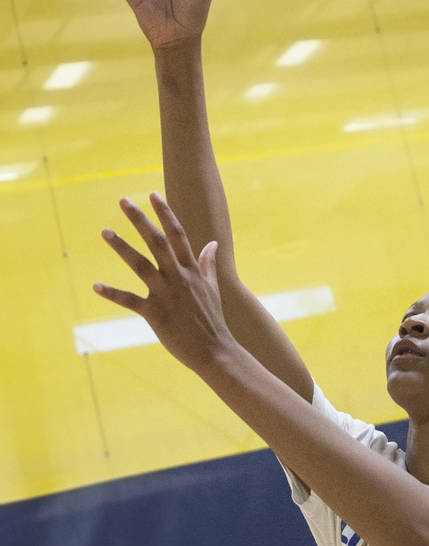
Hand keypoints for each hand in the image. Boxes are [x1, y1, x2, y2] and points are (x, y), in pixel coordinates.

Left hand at [94, 192, 235, 376]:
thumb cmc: (212, 319)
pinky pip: (130, 300)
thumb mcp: (213, 287)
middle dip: (140, 219)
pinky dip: (112, 293)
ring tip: (105, 231)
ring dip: (122, 246)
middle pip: (157, 241)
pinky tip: (96, 286)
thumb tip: (213, 243)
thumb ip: (208, 264)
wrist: (215, 350)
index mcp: (192, 269)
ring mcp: (166, 294)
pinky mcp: (155, 314)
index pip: (178, 234)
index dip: (165, 213)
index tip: (153, 194)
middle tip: (123, 201)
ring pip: (140, 264)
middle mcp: (178, 277)